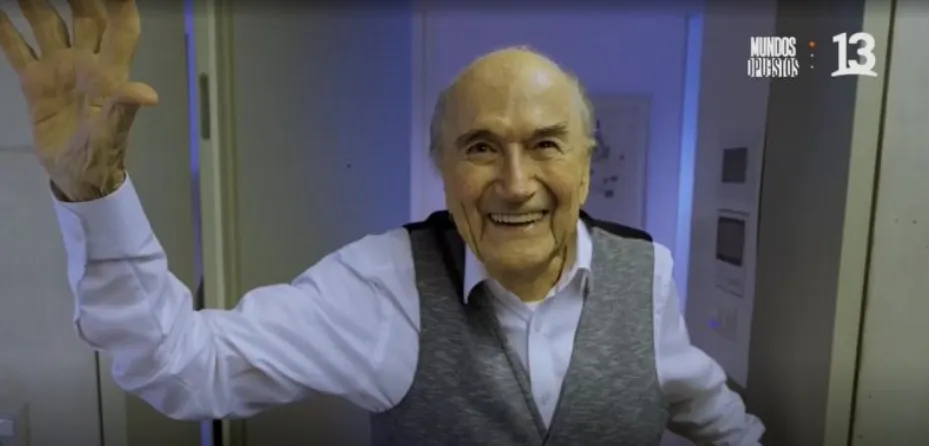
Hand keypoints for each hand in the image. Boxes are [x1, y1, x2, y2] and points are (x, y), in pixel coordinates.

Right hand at [0, 0, 156, 200]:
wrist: (76, 176)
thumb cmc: (101, 155)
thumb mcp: (112, 134)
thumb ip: (125, 110)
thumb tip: (149, 94)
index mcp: (111, 72)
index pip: (121, 30)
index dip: (121, 5)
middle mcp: (86, 61)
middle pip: (84, 15)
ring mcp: (59, 68)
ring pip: (48, 23)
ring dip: (35, 2)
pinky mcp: (35, 81)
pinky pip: (18, 48)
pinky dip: (5, 29)